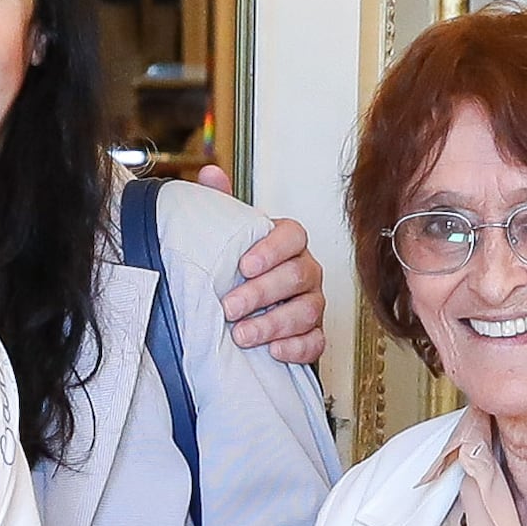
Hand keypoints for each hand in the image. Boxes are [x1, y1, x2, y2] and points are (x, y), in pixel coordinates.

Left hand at [195, 170, 327, 366]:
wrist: (245, 303)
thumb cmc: (239, 265)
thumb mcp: (227, 234)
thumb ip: (220, 204)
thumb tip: (210, 173)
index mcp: (288, 242)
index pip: (293, 236)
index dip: (271, 249)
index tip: (243, 265)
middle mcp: (306, 270)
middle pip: (298, 276)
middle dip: (262, 293)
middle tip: (229, 307)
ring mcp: (312, 302)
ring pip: (307, 311)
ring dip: (273, 324)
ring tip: (242, 335)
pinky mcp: (313, 333)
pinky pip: (315, 342)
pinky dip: (296, 348)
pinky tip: (273, 352)